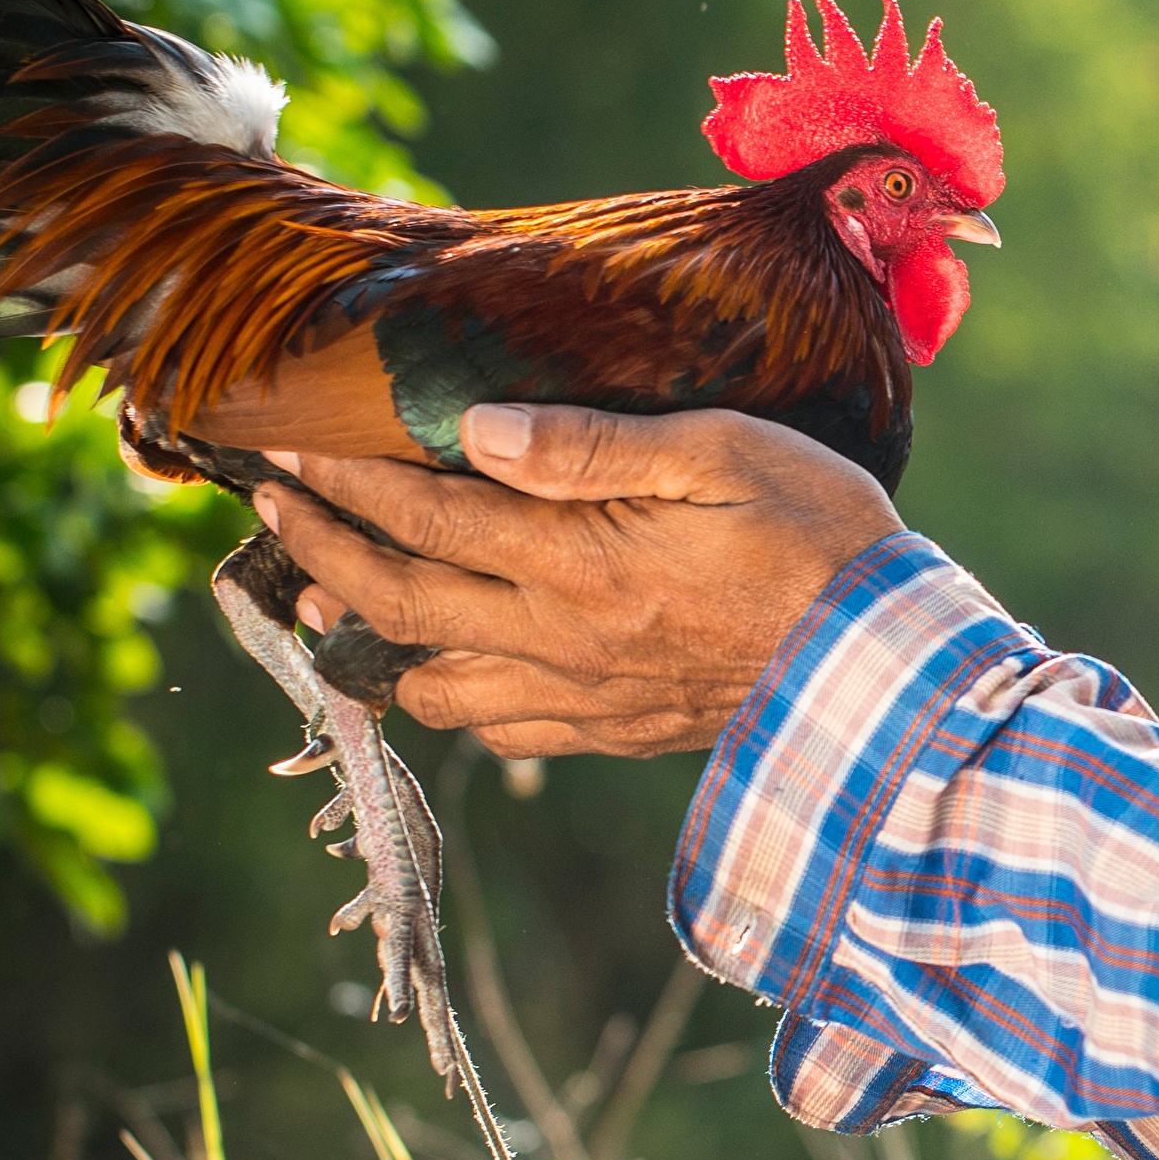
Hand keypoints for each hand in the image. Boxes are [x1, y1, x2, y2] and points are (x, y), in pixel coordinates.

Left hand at [256, 403, 902, 757]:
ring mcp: (585, 697)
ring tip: (321, 594)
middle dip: (319, 549)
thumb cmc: (820, 534)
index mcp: (579, 564)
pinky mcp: (616, 731)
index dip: (342, 482)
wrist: (889, 662)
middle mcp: (562, 641)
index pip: (423, 519)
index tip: (285, 448)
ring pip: (430, 685)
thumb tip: (474, 428)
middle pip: (399, 604)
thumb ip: (591, 444)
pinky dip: (442, 701)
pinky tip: (432, 671)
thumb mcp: (721, 451)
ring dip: (360, 638)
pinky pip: (498, 731)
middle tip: (269, 506)